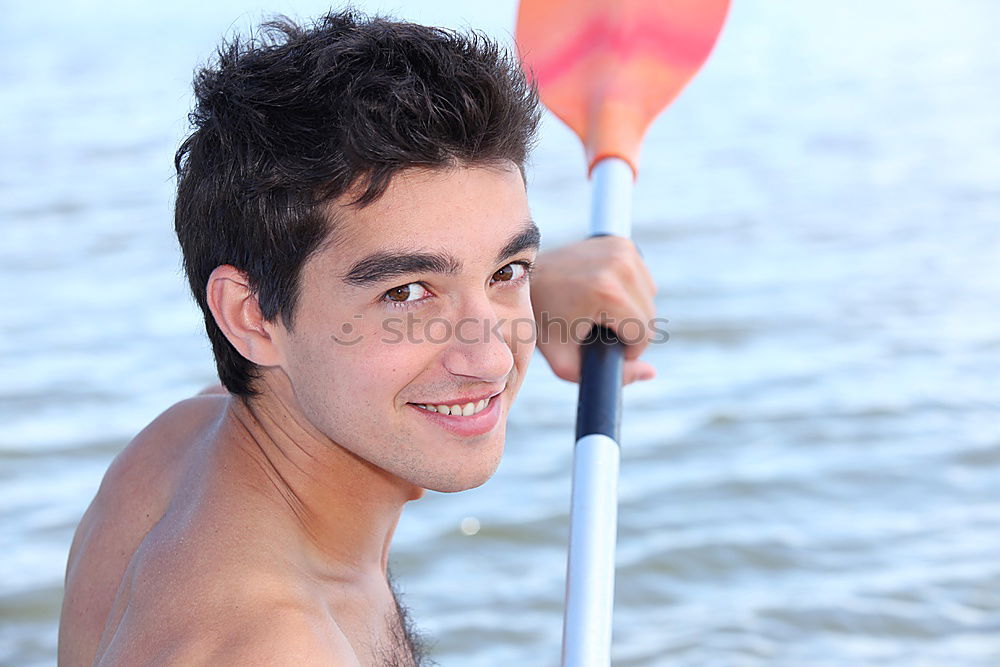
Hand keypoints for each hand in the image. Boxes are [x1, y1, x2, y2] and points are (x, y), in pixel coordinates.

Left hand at [530, 236, 657, 384]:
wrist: (525, 281)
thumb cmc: (543, 324)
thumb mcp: (567, 362)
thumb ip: (611, 377)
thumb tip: (651, 372)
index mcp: (607, 292)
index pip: (643, 335)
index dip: (627, 351)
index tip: (603, 348)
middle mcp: (619, 264)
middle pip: (649, 316)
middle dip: (630, 333)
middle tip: (597, 331)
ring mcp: (622, 249)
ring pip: (649, 298)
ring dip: (631, 312)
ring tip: (597, 313)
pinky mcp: (622, 243)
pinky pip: (643, 280)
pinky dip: (629, 293)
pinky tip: (602, 295)